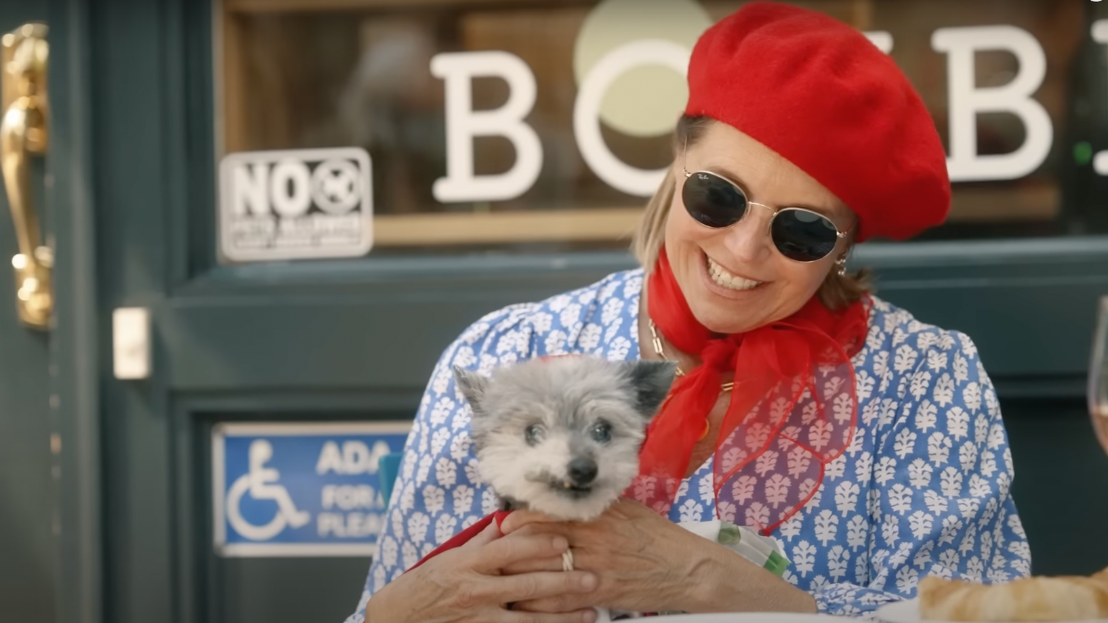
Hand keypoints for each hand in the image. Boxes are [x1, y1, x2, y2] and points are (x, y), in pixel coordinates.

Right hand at [366, 521, 598, 622]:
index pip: (509, 549)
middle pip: (526, 585)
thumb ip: (483, 540)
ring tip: (590, 613)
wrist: (398, 618)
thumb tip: (510, 521)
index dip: (538, 545)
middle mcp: (475, 589)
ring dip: (562, 617)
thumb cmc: (426, 583)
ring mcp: (479, 617)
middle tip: (592, 577)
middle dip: (563, 582)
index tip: (564, 541)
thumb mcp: (451, 555)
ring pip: (528, 619)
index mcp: (468, 562)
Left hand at [499, 499, 712, 613]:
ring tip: (502, 579)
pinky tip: (526, 603)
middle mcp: (592, 541)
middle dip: (512, 550)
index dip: (521, 520)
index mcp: (597, 516)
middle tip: (493, 554)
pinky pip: (562, 601)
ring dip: (520, 578)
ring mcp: (595, 569)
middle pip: (540, 545)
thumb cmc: (657, 536)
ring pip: (545, 574)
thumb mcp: (627, 510)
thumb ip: (598, 505)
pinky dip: (541, 603)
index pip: (549, 515)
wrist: (686, 568)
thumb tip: (571, 498)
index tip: (504, 523)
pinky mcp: (601, 594)